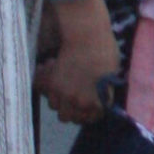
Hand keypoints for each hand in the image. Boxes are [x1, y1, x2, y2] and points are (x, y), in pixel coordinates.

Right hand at [36, 0, 119, 124]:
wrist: (88, 34)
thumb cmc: (104, 52)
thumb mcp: (110, 77)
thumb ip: (101, 95)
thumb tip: (92, 104)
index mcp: (97, 103)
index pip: (87, 119)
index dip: (86, 113)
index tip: (84, 104)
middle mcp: (79, 102)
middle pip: (67, 117)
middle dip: (69, 108)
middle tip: (71, 95)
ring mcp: (64, 94)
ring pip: (54, 106)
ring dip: (57, 96)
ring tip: (63, 82)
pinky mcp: (52, 82)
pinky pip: (43, 91)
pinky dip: (46, 84)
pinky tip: (52, 72)